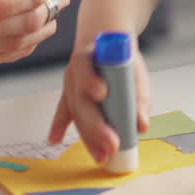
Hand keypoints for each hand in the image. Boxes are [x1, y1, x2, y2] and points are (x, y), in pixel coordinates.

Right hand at [47, 38, 150, 164]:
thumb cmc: (121, 57)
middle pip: (81, 99)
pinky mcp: (70, 95)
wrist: (105, 38)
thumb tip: (141, 125)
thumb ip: (139, 97)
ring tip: (101, 155)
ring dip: (88, 136)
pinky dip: (59, 125)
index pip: (86, 67)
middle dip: (96, 125)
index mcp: (90, 55)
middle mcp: (75, 70)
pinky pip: (64, 112)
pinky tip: (54, 139)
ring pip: (76, 112)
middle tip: (112, 144)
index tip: (102, 93)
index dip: (91, 80)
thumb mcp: (135, 70)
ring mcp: (71, 84)